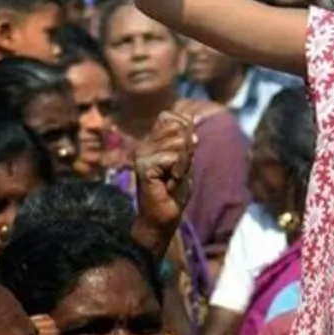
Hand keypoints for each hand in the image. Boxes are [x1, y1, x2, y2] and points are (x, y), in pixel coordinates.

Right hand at [134, 111, 194, 233]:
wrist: (162, 218)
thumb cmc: (173, 191)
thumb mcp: (184, 161)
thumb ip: (186, 140)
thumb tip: (191, 117)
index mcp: (151, 141)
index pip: (169, 116)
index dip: (183, 129)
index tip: (181, 155)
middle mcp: (144, 144)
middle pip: (177, 127)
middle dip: (186, 149)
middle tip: (177, 170)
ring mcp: (142, 155)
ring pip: (178, 142)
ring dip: (183, 163)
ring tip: (172, 177)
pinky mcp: (144, 166)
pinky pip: (173, 158)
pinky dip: (178, 171)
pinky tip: (169, 183)